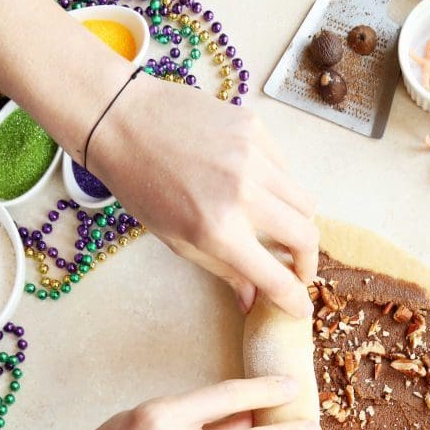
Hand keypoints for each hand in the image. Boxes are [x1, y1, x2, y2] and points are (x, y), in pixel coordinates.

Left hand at [88, 75, 317, 318]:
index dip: (293, 299)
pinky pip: (284, 168)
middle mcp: (243, 193)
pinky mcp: (254, 128)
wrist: (122, 121)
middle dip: (307, 261)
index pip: (276, 276)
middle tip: (298, 269)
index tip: (300, 308)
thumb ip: (223, 270)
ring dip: (299, 223)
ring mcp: (253, 156)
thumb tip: (251, 299)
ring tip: (281, 229)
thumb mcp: (177, 241)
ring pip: (303, 201)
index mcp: (219, 230)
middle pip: (306, 236)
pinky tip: (258, 189)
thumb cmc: (142, 187)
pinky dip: (279, 187)